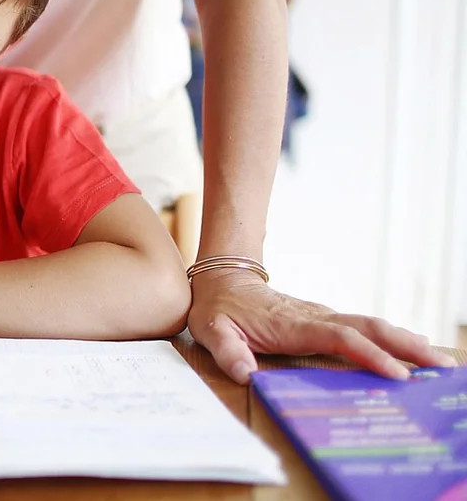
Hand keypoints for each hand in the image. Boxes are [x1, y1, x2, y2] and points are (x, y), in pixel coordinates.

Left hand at [188, 269, 456, 383]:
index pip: (341, 339)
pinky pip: (364, 329)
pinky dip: (392, 338)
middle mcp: (316, 317)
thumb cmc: (217, 309)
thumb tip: (245, 375)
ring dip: (406, 341)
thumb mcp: (212, 331)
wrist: (222, 279)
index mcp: (294, 325)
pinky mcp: (325, 320)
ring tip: (441, 361)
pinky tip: (414, 348)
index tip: (398, 374)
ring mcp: (323, 316)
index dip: (371, 355)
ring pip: (372, 325)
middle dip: (407, 346)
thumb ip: (228, 352)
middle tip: (442, 366)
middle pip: (370, 328)